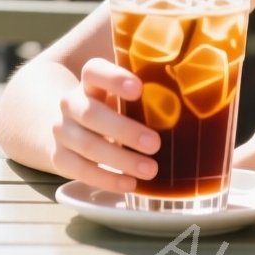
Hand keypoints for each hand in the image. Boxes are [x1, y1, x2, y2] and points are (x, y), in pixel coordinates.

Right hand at [50, 58, 159, 192]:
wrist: (69, 125)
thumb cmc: (111, 104)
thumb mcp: (122, 90)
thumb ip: (149, 83)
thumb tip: (194, 83)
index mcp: (89, 81)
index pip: (94, 71)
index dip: (114, 78)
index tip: (139, 89)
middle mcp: (71, 103)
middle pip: (91, 114)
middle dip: (124, 130)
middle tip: (156, 143)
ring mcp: (62, 131)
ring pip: (87, 145)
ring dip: (120, 159)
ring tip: (151, 170)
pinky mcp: (59, 157)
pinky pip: (78, 170)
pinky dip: (105, 179)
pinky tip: (129, 183)